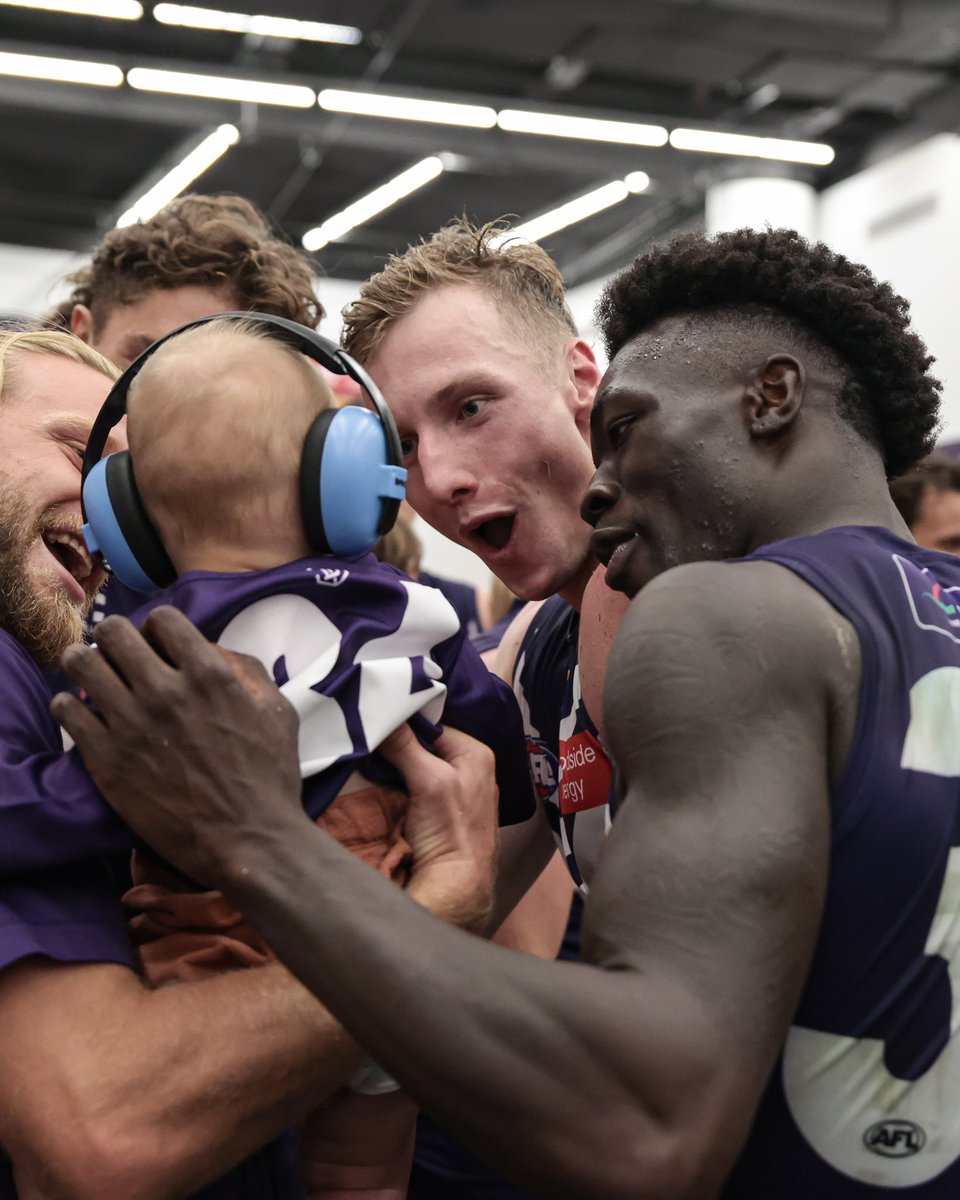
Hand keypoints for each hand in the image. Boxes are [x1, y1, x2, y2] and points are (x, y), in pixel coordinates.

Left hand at [51, 608, 305, 885]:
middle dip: (116, 638)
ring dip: (86, 663)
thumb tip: (215, 651)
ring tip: (93, 677)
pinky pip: (66, 709)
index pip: (162, 619)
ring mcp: (131, 723)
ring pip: (82, 662)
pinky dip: (70, 705)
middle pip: (114, 631)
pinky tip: (84, 714)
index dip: (157, 628)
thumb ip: (248, 671)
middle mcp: (166, 690)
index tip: (157, 646)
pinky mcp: (106, 758)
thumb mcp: (278, 712)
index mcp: (209, 675)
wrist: (248, 840)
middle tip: (120, 657)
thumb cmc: (269, 778)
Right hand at [377, 723, 497, 932]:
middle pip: (423, 744)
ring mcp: (454, 791)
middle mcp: (470, 769)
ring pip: (416, 765)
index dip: (405, 721)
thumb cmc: (452, 830)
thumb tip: (381, 709)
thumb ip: (405, 745)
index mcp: (477, 754)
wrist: (454, 887)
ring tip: (366, 753)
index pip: (433, 724)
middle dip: (397, 743)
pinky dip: (397, 782)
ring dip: (394, 764)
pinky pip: (413, 785)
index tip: (376, 718)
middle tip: (367, 734)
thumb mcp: (429, 780)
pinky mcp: (438, 812)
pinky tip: (378, 779)